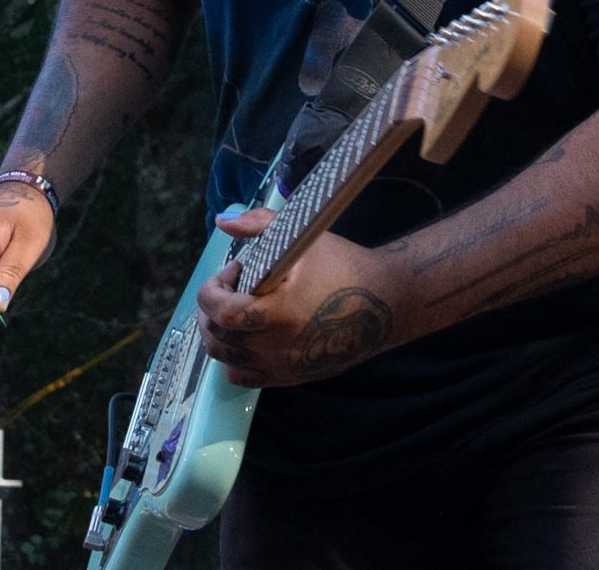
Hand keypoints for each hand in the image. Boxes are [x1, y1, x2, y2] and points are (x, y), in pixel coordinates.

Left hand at [194, 208, 411, 387]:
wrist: (385, 303)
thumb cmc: (344, 266)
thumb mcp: (303, 238)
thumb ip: (259, 225)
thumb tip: (223, 221)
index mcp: (278, 314)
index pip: (222, 312)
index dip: (213, 290)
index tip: (232, 271)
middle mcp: (277, 347)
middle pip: (218, 336)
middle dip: (214, 307)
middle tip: (233, 286)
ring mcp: (282, 366)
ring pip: (226, 358)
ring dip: (220, 332)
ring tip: (236, 309)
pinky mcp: (290, 377)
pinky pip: (243, 376)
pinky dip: (235, 357)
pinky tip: (247, 335)